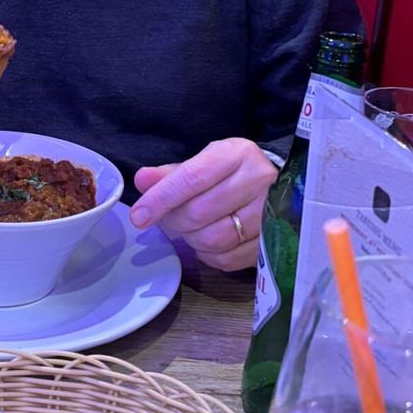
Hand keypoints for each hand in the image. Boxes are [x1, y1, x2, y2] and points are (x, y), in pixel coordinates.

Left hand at [129, 138, 276, 271]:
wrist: (274, 185)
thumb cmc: (231, 172)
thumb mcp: (202, 163)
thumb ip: (170, 174)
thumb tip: (142, 180)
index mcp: (236, 154)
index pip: (191, 178)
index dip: (161, 199)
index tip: (139, 216)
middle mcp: (258, 179)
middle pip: (199, 212)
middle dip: (174, 222)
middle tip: (167, 221)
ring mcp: (270, 212)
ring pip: (214, 239)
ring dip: (191, 239)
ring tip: (189, 229)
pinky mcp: (272, 240)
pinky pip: (228, 259)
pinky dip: (208, 255)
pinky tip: (206, 242)